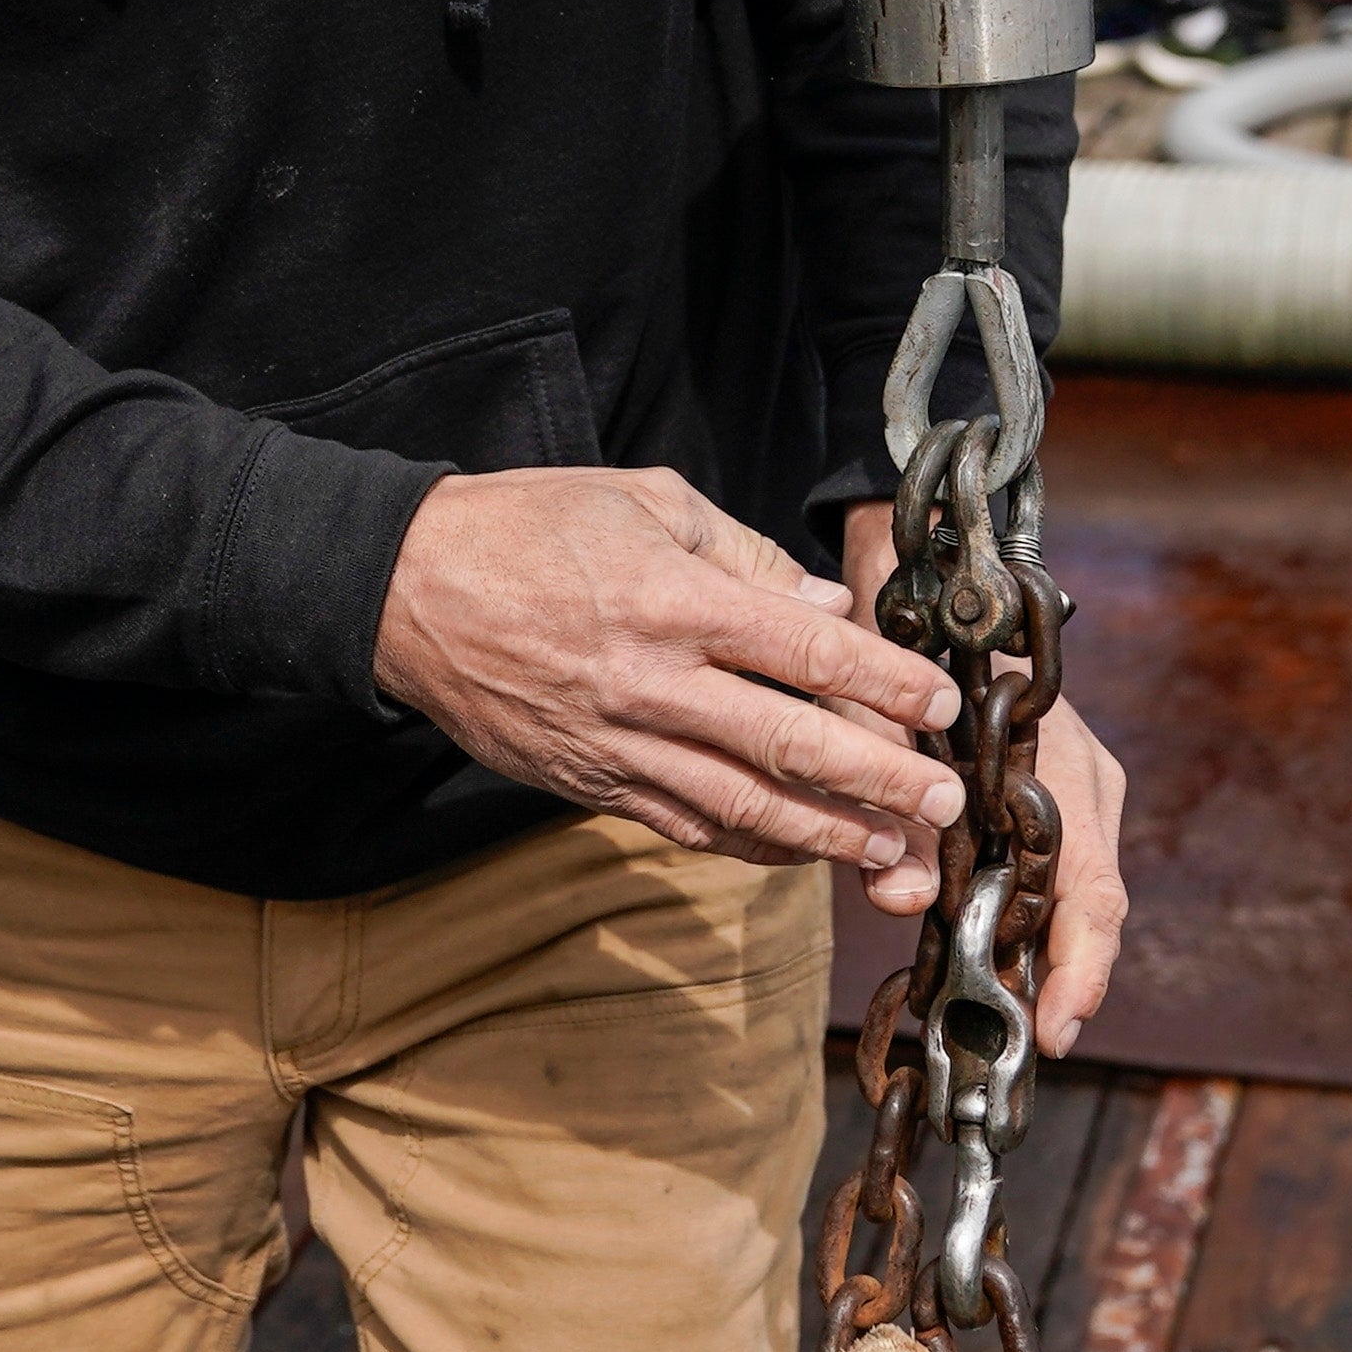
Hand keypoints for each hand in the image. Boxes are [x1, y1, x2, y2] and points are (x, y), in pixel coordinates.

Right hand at [377, 469, 964, 878]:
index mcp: (672, 599)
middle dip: (880, 782)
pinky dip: (751, 845)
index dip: (883, 685)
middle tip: (945, 804)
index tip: (940, 705)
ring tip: (893, 852)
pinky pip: (686, 823)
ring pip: (743, 805)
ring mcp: (618, 743)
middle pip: (789, 745)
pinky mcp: (590, 782)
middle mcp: (652, 682)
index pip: (804, 652)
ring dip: (828, 835)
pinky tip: (801, 852)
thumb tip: (822, 610)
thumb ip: (742, 554)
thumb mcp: (643, 499)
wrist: (405, 591)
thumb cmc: (528, 527)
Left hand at [837, 504, 1137, 1058]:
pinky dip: (1015, 918)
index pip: (1092, 894)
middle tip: (1025, 1047)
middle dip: (1059, 981)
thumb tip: (898, 898)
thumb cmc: (910, 641)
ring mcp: (1069, 791)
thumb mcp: (889, 721)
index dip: (1078, 973)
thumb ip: (896, 805)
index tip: (1053, 1033)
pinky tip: (988, 958)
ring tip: (1007, 1020)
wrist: (927, 577)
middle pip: (1086, 907)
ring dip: (1035, 954)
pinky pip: (1039, 871)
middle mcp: (1080, 785)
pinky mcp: (1042, 797)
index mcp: (1064, 768)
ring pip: (1063, 896)